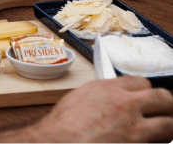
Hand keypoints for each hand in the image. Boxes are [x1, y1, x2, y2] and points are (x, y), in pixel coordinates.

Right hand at [29, 76, 172, 143]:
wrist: (58, 142)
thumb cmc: (61, 126)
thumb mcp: (78, 98)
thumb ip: (100, 95)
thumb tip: (110, 98)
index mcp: (108, 88)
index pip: (141, 82)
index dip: (145, 91)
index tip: (146, 97)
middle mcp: (125, 102)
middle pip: (161, 97)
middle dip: (166, 105)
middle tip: (166, 111)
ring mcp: (134, 124)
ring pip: (169, 122)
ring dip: (169, 126)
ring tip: (166, 130)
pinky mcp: (138, 141)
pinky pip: (160, 142)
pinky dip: (159, 142)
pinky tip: (153, 142)